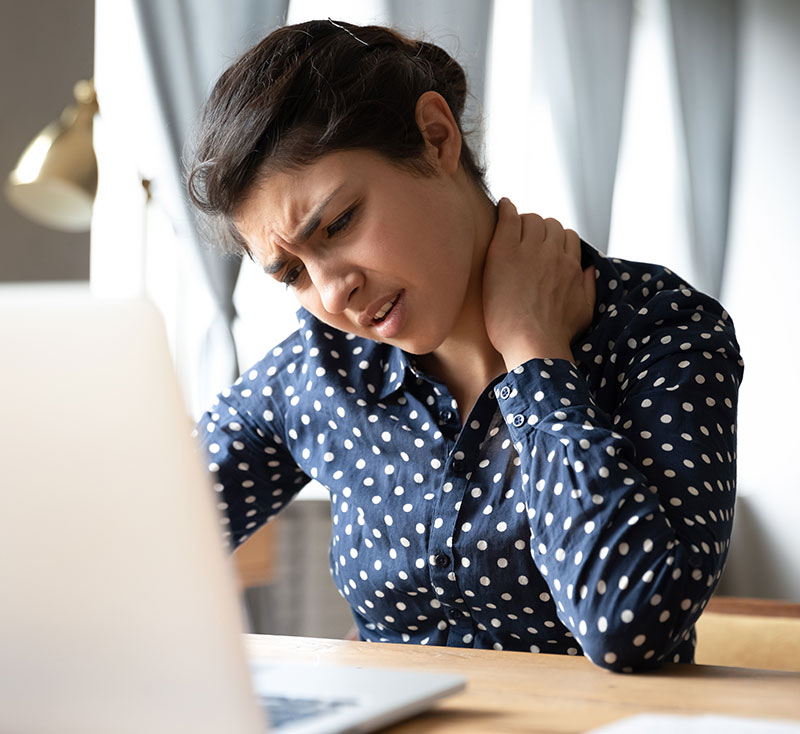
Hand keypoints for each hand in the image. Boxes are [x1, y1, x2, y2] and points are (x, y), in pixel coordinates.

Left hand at [482, 198, 595, 369]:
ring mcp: (530, 250)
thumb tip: (590, 269)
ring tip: (511, 233)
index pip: (568, 236)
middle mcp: (554, 253)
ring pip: (531, 219)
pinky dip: (506, 209)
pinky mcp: (506, 252)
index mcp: (571, 266)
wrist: (533, 343)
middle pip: (549, 225)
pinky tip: (502, 207)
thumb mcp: (585, 310)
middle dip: (538, 231)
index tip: (543, 248)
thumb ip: (589, 286)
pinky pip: (509, 218)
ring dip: (522, 223)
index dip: (554, 240)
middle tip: (524, 242)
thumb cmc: (556, 335)